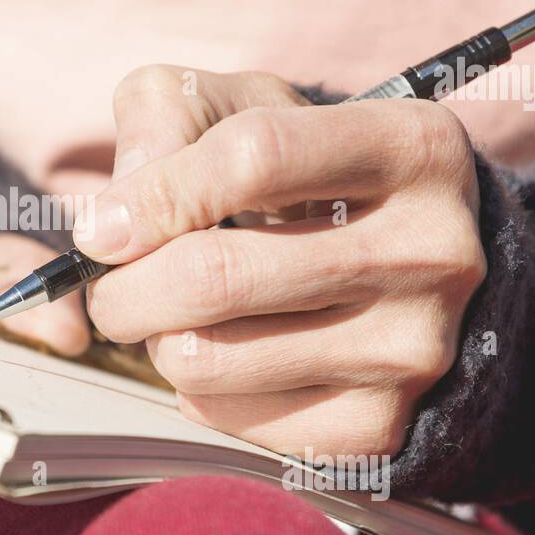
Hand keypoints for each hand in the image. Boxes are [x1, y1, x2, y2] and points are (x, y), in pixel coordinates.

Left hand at [75, 66, 485, 456]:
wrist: (401, 266)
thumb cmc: (303, 172)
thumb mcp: (245, 107)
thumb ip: (167, 120)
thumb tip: (111, 223)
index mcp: (410, 145)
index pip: (252, 157)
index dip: (154, 194)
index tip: (101, 228)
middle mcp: (433, 249)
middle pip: (215, 275)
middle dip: (124, 288)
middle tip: (111, 287)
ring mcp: (413, 348)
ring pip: (206, 358)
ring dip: (156, 339)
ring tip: (177, 315)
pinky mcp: (380, 427)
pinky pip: (228, 419)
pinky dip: (197, 391)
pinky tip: (229, 355)